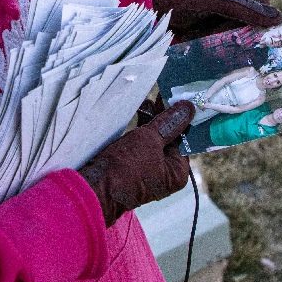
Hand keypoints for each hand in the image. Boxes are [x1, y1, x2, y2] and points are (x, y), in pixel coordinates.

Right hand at [79, 102, 194, 226]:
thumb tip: (188, 108)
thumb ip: (170, 122)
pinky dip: (141, 129)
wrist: (93, 187)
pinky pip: (141, 143)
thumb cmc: (126, 167)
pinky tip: (139, 112)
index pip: (185, 140)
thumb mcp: (151, 140)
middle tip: (163, 94)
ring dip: (152, 120)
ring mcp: (147, 170)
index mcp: (177, 173)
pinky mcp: (131, 165)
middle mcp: (164, 174)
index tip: (180, 98)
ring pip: (155, 139)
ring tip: (148, 101)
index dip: (183, 118)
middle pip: (170, 139)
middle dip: (166, 117)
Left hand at [153, 0, 278, 38]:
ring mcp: (222, 3)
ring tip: (206, 33)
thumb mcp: (212, 0)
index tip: (255, 35)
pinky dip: (218, 38)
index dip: (260, 18)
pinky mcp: (213, 18)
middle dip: (238, 28)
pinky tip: (206, 38)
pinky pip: (225, 32)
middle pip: (250, 14)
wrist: (150, 6)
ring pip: (238, 26)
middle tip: (221, 34)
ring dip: (226, 35)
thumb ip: (242, 9)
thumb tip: (277, 19)